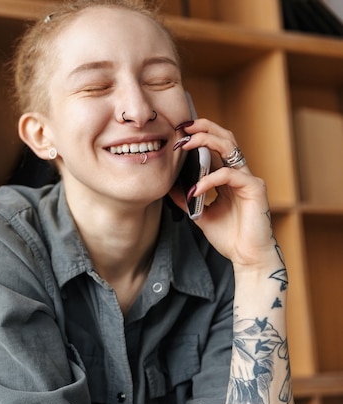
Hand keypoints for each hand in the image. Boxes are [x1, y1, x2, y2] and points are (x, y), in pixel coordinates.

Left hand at [168, 118, 280, 268]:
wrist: (247, 257)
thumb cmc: (228, 236)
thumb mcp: (200, 215)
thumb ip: (186, 199)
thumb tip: (168, 186)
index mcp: (228, 176)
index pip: (215, 146)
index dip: (198, 135)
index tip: (177, 133)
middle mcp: (239, 173)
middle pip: (225, 137)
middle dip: (203, 128)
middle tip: (182, 128)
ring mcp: (248, 179)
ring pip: (229, 147)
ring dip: (206, 142)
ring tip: (186, 145)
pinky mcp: (255, 189)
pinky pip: (229, 175)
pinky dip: (209, 180)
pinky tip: (195, 188)